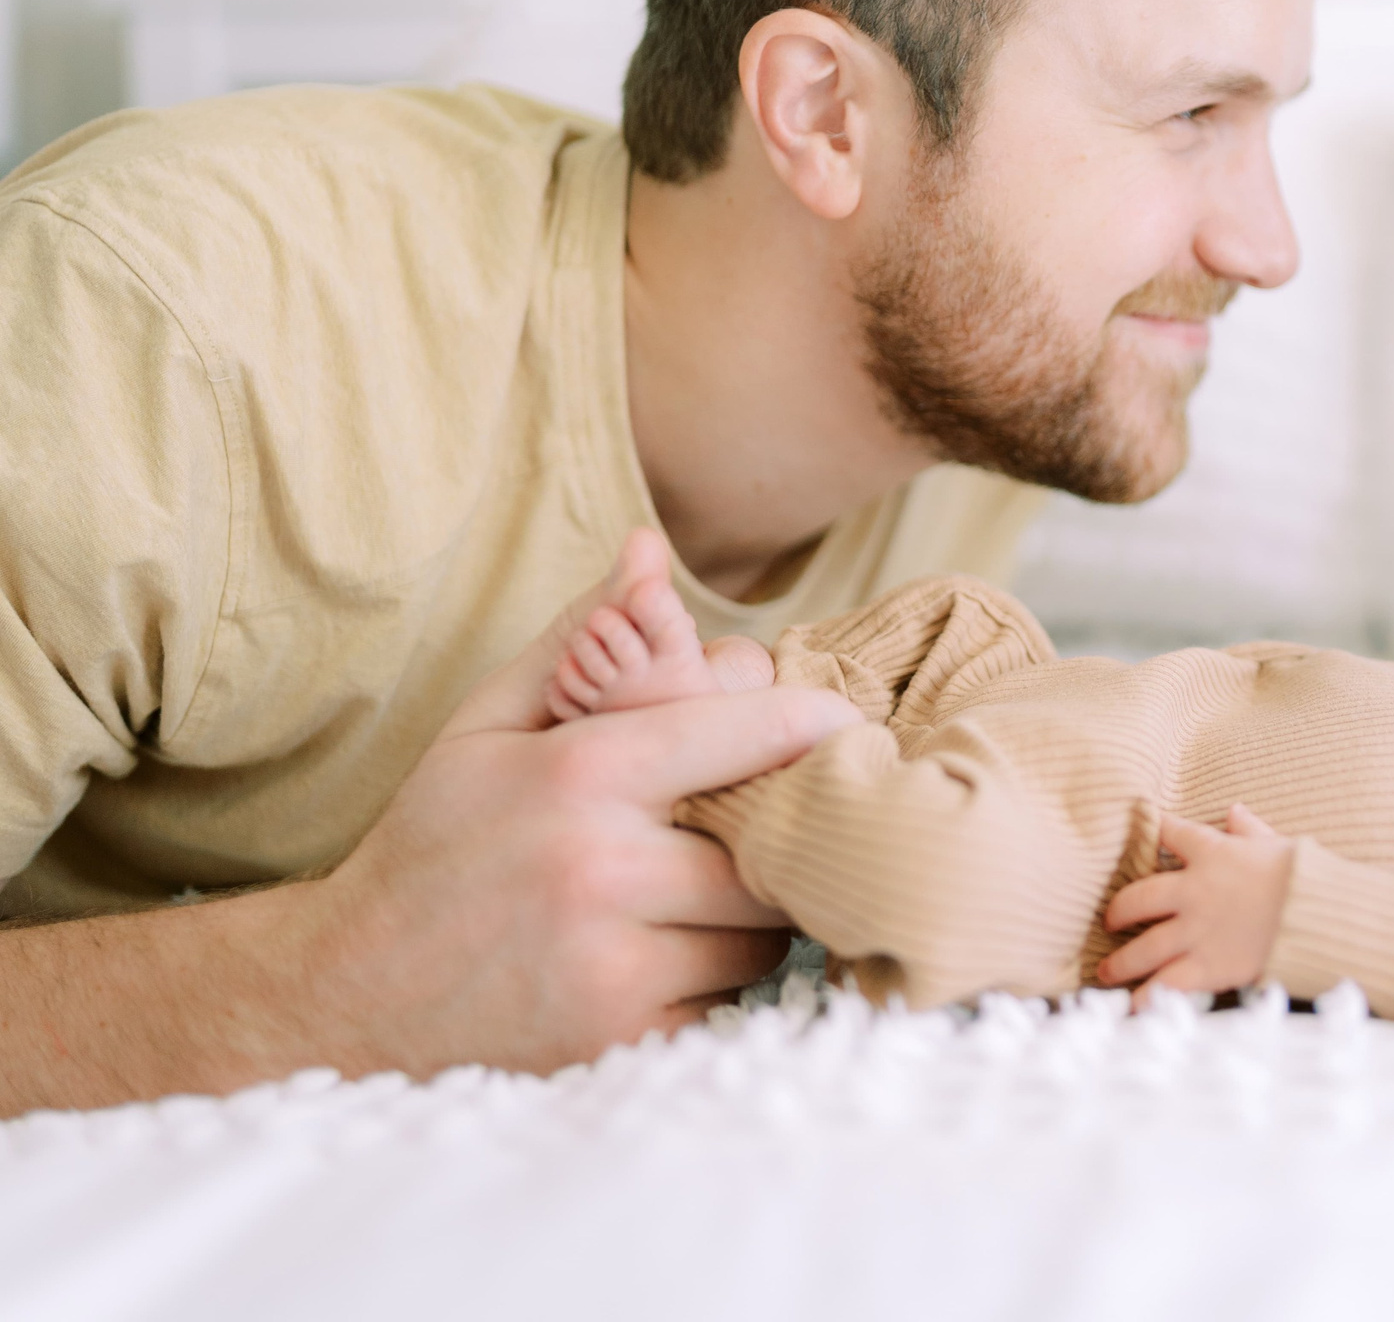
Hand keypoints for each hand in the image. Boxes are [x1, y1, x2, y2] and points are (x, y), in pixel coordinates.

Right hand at [293, 680, 864, 1077]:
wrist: (345, 994)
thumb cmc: (436, 842)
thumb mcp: (488, 724)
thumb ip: (581, 638)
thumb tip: (648, 551)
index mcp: (579, 774)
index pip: (747, 732)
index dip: (814, 725)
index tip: (850, 726)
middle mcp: (602, 869)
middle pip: (772, 845)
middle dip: (774, 836)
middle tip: (757, 826)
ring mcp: (613, 967)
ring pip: (762, 934)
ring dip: (750, 916)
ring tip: (695, 895)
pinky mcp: (620, 1042)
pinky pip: (728, 1004)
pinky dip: (713, 983)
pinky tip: (661, 959)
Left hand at [1096, 805, 1293, 997]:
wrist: (1318, 914)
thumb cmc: (1301, 876)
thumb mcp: (1275, 844)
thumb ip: (1249, 830)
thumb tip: (1234, 811)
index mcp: (1210, 852)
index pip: (1168, 833)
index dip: (1151, 831)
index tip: (1138, 835)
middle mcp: (1192, 890)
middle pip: (1137, 898)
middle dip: (1118, 911)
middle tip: (1110, 921)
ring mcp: (1196, 931)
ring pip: (1143, 948)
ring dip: (1121, 963)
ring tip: (1107, 973)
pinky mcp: (1207, 966)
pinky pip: (1167, 985)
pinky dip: (1147, 998)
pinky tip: (1131, 1007)